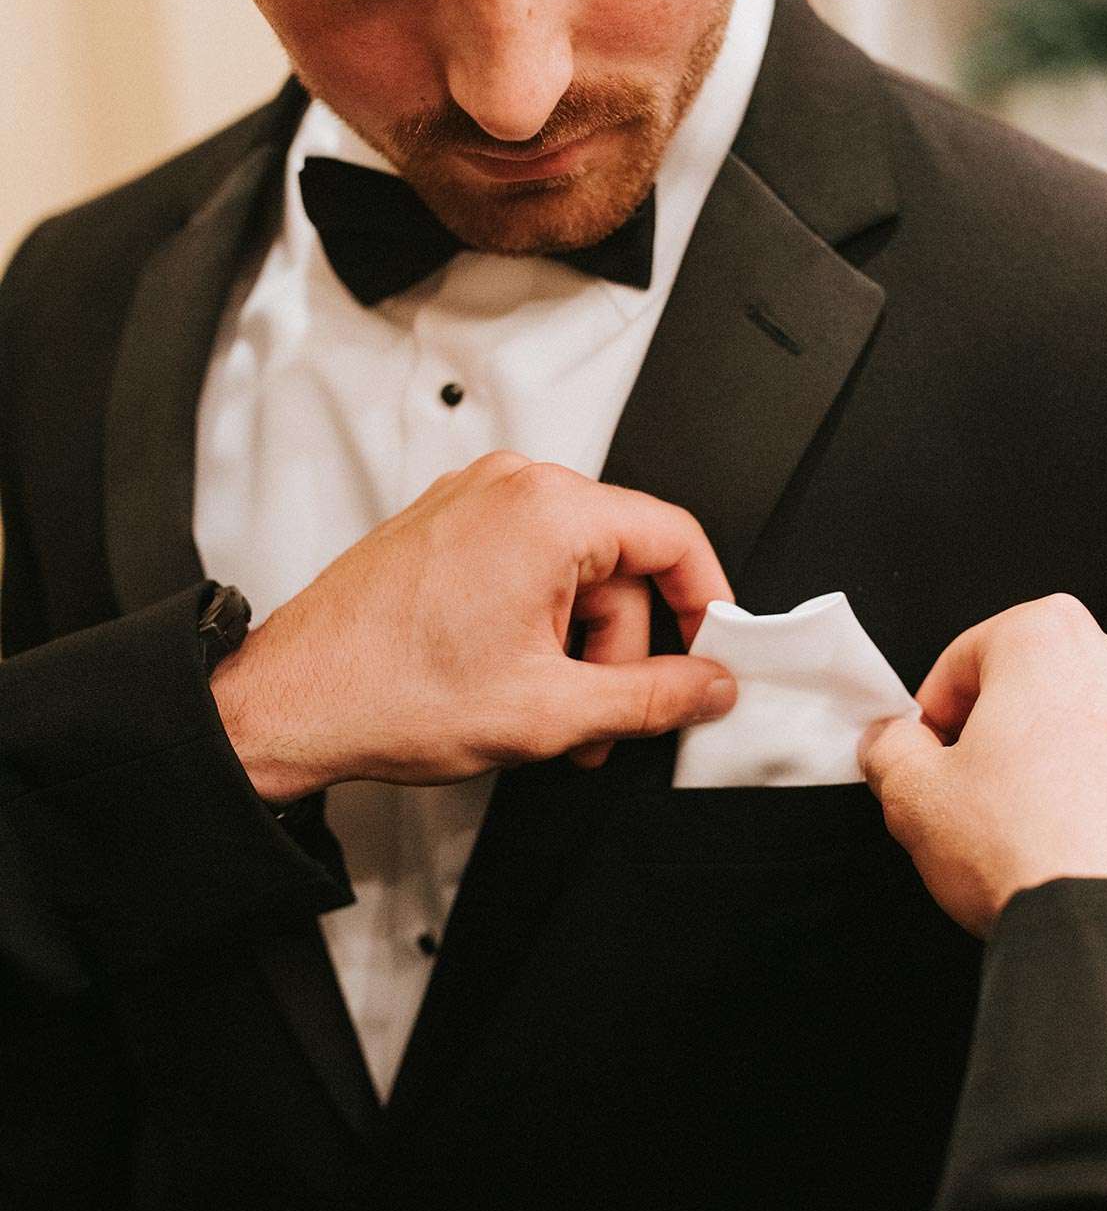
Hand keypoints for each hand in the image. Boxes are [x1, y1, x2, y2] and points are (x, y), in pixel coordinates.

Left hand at [210, 452, 736, 802]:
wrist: (287, 702)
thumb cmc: (386, 692)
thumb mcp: (551, 713)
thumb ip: (654, 698)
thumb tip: (709, 685)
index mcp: (547, 512)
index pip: (674, 538)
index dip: (709, 604)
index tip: (715, 652)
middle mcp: (509, 489)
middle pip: (622, 565)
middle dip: (625, 651)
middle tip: (609, 720)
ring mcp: (471, 505)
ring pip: (574, 574)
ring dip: (578, 651)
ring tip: (551, 719)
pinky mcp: (444, 530)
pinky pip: (526, 569)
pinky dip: (538, 629)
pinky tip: (517, 688)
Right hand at [859, 594, 1106, 937]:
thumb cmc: (1025, 847)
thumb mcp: (915, 797)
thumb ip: (891, 753)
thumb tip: (890, 744)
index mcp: (1052, 639)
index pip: (968, 656)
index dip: (933, 712)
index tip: (923, 755)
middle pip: (1042, 689)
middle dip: (1004, 735)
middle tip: (972, 797)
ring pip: (1100, 734)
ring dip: (1064, 770)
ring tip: (1032, 836)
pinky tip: (1086, 857)